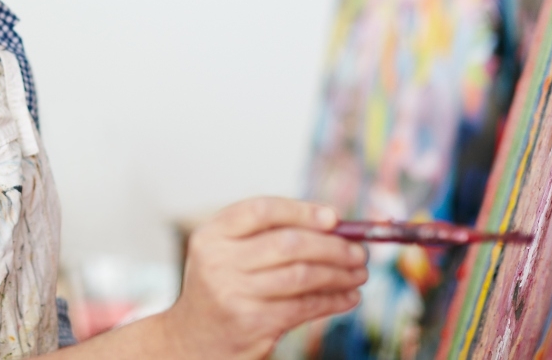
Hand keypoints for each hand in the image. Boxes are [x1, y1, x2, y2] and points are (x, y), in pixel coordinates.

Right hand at [161, 197, 367, 358]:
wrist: (193, 341)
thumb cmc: (221, 289)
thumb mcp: (226, 254)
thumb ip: (266, 235)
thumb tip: (333, 224)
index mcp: (211, 235)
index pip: (260, 210)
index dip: (301, 211)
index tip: (334, 219)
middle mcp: (218, 261)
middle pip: (288, 243)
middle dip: (332, 247)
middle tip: (358, 252)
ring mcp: (234, 293)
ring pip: (302, 276)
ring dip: (339, 274)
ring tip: (358, 273)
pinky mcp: (252, 323)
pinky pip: (304, 306)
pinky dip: (333, 300)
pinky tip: (348, 297)